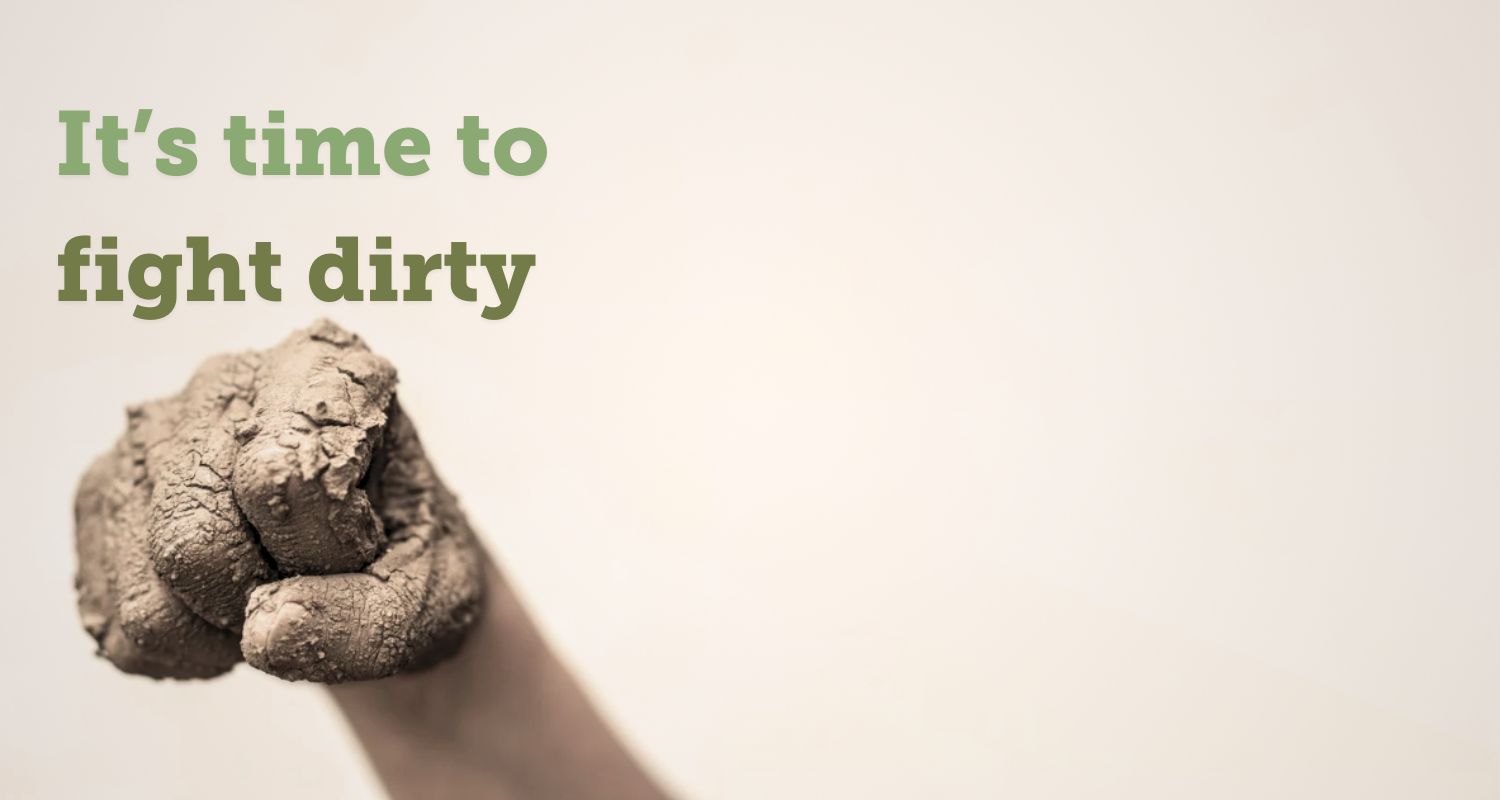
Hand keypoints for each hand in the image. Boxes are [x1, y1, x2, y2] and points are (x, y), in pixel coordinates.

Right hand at [73, 319, 484, 681]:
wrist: (376, 565)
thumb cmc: (409, 560)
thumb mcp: (432, 599)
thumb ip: (368, 622)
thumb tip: (263, 631)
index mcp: (325, 372)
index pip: (288, 477)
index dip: (329, 547)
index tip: (365, 541)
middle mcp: (224, 385)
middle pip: (194, 542)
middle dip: (263, 594)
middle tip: (316, 577)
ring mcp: (150, 437)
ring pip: (149, 595)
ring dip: (223, 627)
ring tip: (273, 584)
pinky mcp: (103, 495)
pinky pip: (120, 623)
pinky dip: (188, 644)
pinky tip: (230, 600)